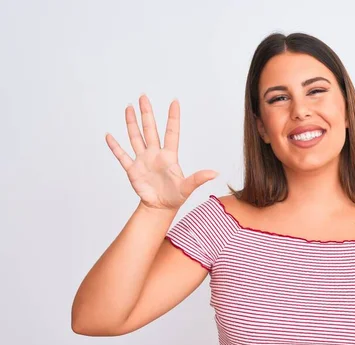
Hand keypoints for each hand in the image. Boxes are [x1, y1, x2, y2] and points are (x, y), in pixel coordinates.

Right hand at [105, 94, 218, 210]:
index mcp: (169, 156)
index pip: (171, 132)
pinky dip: (115, 147)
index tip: (174, 101)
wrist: (160, 208)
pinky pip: (122, 156)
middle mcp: (155, 154)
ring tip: (129, 108)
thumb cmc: (175, 197)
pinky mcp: (132, 170)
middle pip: (150, 129)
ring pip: (136, 137)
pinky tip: (109, 136)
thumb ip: (198, 178)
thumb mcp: (187, 187)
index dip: (173, 117)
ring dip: (131, 123)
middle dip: (146, 113)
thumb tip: (215, 173)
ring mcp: (143, 160)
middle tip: (143, 96)